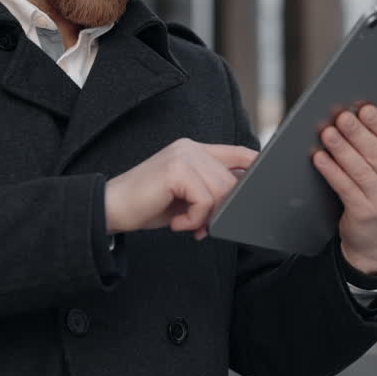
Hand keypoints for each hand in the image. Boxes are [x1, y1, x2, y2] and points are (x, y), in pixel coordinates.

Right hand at [105, 139, 257, 239]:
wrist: (111, 208)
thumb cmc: (146, 205)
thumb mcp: (184, 197)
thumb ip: (208, 192)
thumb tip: (237, 199)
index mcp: (193, 150)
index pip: (236, 152)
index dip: (255, 164)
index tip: (265, 180)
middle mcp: (190, 148)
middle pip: (232, 180)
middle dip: (221, 210)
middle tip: (199, 227)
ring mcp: (184, 156)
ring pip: (220, 192)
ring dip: (206, 218)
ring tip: (186, 225)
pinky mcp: (177, 170)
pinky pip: (205, 201)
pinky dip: (194, 220)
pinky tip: (177, 224)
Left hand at [314, 106, 376, 273]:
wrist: (376, 241)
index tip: (364, 107)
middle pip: (376, 154)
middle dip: (357, 133)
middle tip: (341, 116)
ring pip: (360, 170)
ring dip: (342, 149)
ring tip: (327, 133)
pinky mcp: (363, 213)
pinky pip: (345, 188)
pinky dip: (332, 172)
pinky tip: (319, 158)